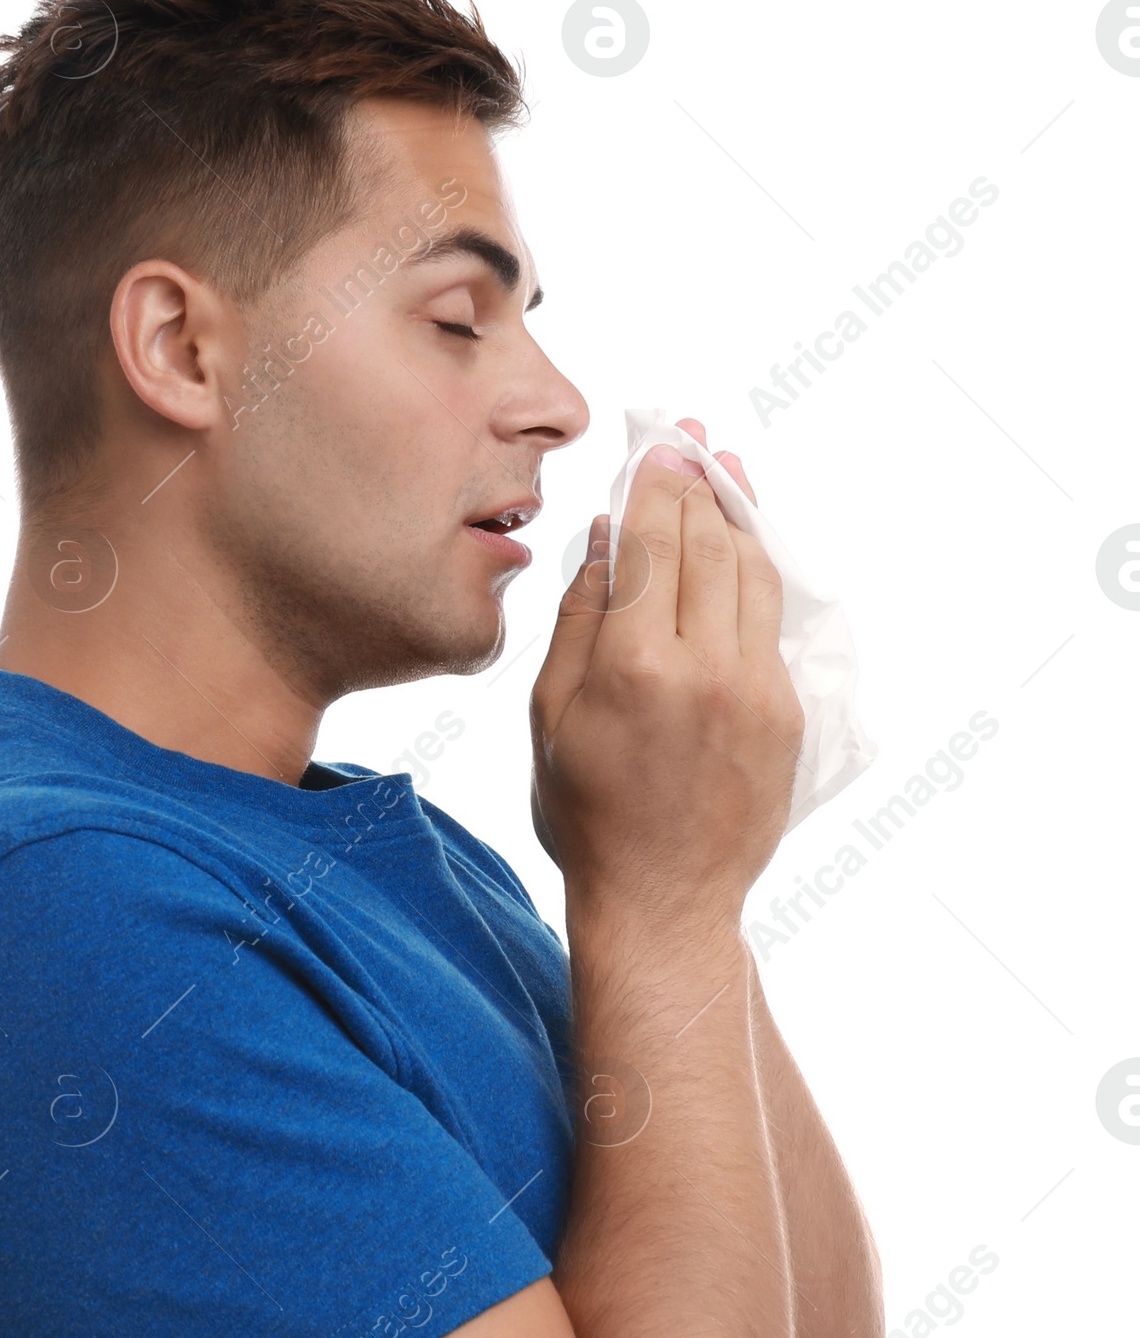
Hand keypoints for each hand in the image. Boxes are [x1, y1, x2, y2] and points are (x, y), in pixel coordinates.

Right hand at [529, 418, 801, 929]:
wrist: (663, 898)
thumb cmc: (587, 813)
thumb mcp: (552, 714)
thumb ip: (580, 618)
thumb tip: (608, 537)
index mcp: (634, 667)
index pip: (654, 543)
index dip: (656, 485)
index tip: (658, 444)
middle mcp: (705, 668)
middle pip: (708, 544)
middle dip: (697, 484)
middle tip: (690, 439)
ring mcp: (756, 689)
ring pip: (754, 572)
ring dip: (737, 516)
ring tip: (724, 471)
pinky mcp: (786, 711)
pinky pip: (771, 619)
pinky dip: (757, 570)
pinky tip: (743, 543)